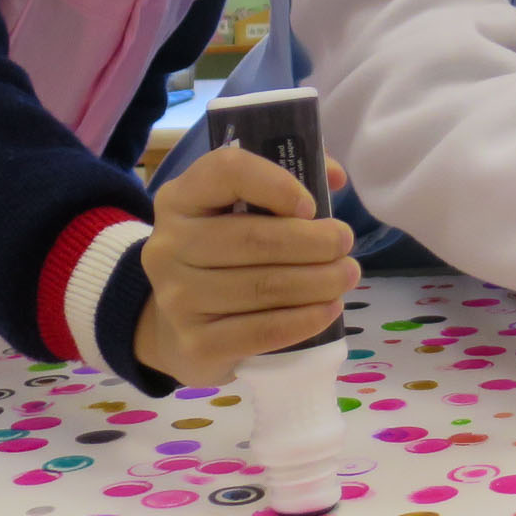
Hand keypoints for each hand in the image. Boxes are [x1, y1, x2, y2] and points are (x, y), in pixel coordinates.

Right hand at [135, 145, 357, 387]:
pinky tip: (328, 309)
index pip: (227, 172)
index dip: (276, 183)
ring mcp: (177, 298)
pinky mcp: (196, 344)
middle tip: (346, 245)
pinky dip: (304, 320)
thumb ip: (283, 182)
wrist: (176, 327)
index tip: (311, 205)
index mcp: (180, 198)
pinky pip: (262, 331)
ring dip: (319, 282)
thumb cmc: (221, 256)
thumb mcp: (235, 210)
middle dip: (315, 242)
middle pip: (254, 238)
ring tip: (345, 276)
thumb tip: (335, 177)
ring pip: (263, 286)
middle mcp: (170, 245)